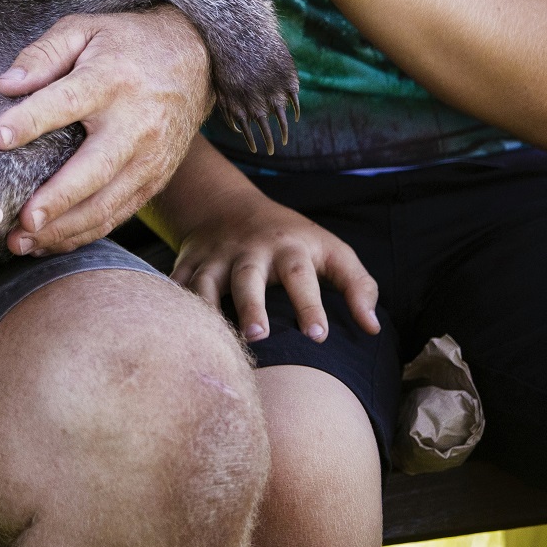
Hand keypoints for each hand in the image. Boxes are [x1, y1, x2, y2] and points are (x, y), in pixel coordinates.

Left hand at [0, 7, 210, 255]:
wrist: (196, 59)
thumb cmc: (126, 44)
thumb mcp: (84, 29)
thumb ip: (43, 54)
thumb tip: (6, 85)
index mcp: (111, 80)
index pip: (67, 101)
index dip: (32, 119)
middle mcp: (135, 124)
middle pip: (93, 169)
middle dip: (57, 200)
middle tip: (20, 221)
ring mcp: (150, 158)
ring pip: (106, 204)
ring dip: (64, 230)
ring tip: (21, 243)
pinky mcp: (156, 180)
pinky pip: (118, 214)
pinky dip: (83, 233)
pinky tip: (49, 243)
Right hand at [171, 193, 379, 342]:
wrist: (228, 206)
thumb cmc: (293, 240)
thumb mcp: (332, 251)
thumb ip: (358, 285)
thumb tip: (373, 328)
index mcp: (290, 249)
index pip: (301, 276)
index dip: (309, 305)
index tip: (318, 336)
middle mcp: (250, 252)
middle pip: (249, 278)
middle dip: (252, 306)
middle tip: (260, 336)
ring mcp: (216, 257)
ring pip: (207, 282)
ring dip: (208, 308)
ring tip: (216, 340)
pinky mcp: (190, 263)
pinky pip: (178, 283)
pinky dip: (173, 303)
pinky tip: (173, 328)